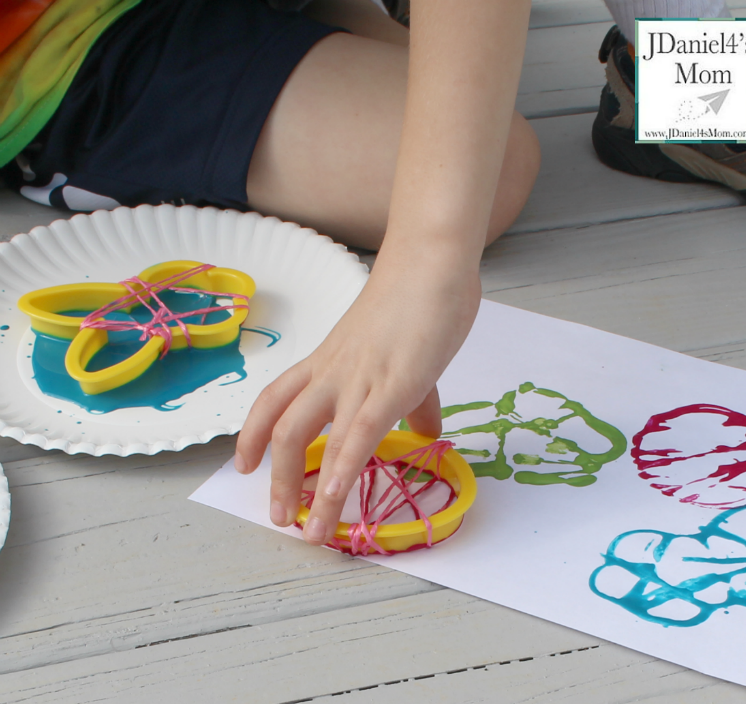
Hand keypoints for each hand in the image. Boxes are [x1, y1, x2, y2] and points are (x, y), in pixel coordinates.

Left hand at [235, 251, 480, 544]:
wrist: (432, 261)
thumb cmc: (418, 299)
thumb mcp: (405, 352)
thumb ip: (413, 397)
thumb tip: (424, 430)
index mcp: (329, 360)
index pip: (276, 397)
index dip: (251, 433)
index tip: (243, 464)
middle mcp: (331, 372)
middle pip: (281, 425)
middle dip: (275, 476)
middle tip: (277, 516)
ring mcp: (356, 378)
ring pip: (309, 436)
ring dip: (304, 489)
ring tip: (308, 532)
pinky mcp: (390, 386)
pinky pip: (358, 436)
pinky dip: (343, 474)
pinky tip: (336, 503)